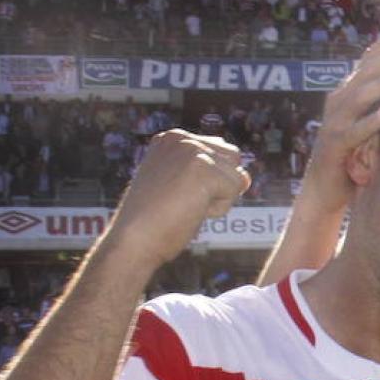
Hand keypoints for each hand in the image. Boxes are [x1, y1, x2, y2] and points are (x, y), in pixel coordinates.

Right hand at [101, 130, 251, 270]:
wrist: (133, 241)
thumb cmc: (155, 221)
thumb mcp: (182, 187)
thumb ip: (211, 174)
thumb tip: (247, 177)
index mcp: (172, 138)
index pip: (219, 152)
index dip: (208, 182)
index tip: (175, 194)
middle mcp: (181, 138)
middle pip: (232, 158)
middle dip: (218, 186)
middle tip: (183, 201)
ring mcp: (192, 150)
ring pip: (236, 176)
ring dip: (218, 199)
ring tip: (185, 206)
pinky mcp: (203, 168)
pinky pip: (234, 191)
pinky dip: (218, 209)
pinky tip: (190, 211)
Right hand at [301, 29, 379, 206]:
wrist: (324, 189)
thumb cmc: (351, 155)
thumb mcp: (367, 122)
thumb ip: (378, 102)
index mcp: (348, 93)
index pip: (368, 61)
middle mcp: (339, 103)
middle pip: (365, 73)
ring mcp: (335, 123)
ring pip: (360, 97)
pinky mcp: (336, 146)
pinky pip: (354, 131)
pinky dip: (370, 121)